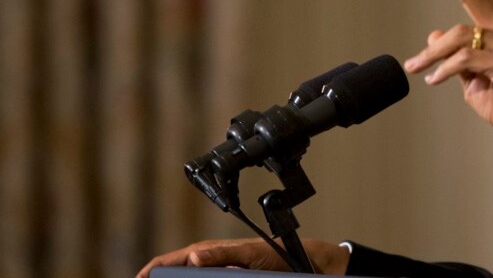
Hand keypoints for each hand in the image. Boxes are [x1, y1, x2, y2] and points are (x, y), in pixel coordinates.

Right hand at [135, 238, 349, 277]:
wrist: (305, 265)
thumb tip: (192, 259)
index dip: (151, 272)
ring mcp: (217, 275)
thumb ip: (222, 255)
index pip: (170, 262)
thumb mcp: (250, 255)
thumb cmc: (277, 255)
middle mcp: (208, 264)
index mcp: (207, 253)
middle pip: (176, 276)